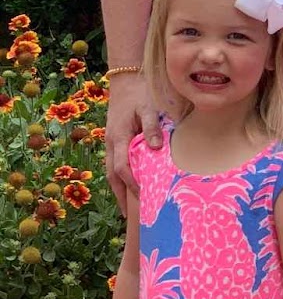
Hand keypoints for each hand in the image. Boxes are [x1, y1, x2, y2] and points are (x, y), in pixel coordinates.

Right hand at [105, 73, 160, 213]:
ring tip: (128, 210)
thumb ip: (152, 127)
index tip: (142, 196)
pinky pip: (115, 164)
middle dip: (120, 196)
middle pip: (112, 175)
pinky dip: (120, 179)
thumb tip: (155, 148)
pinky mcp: (115, 141)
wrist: (126, 81)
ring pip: (111, 172)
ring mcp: (111, 143)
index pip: (121, 167)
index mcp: (119, 137)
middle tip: (129, 217)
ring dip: (119, 190)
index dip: (131, 183)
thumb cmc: (139, 94)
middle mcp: (111, 143)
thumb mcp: (148, 107)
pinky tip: (128, 187)